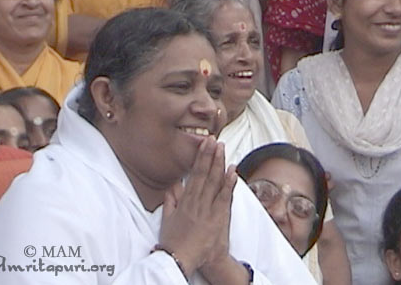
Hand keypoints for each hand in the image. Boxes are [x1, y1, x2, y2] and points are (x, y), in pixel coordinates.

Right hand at [159, 136, 236, 277]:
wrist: (182, 260)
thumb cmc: (174, 241)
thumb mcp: (167, 219)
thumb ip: (170, 201)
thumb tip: (173, 185)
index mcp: (185, 201)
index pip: (194, 174)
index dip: (200, 158)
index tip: (204, 144)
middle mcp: (197, 202)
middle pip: (205, 174)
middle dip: (210, 155)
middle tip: (215, 140)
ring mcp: (208, 209)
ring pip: (215, 182)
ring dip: (219, 164)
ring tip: (223, 149)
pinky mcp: (217, 218)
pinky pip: (224, 198)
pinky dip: (229, 184)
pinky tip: (233, 171)